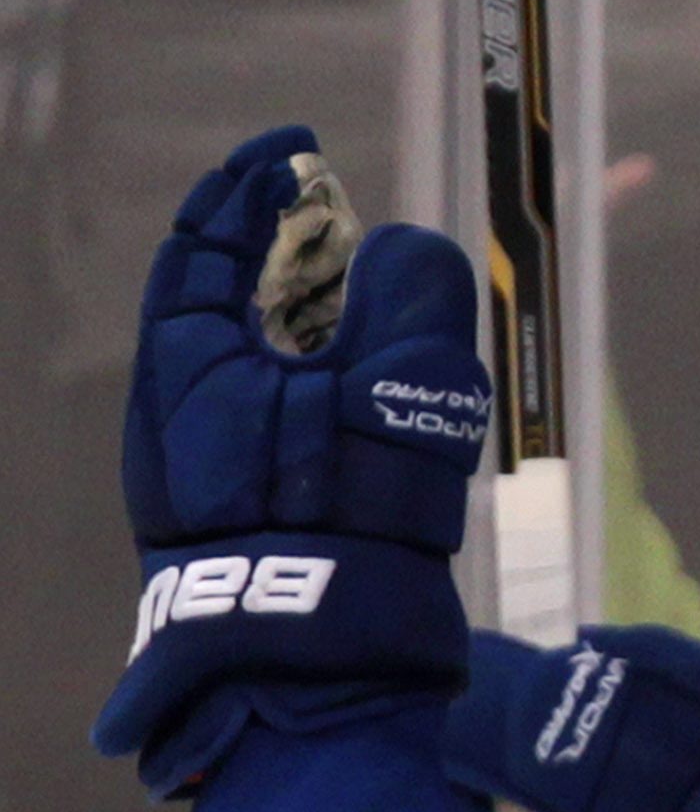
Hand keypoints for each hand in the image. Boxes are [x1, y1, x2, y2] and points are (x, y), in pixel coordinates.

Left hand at [95, 129, 491, 788]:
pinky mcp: (233, 517)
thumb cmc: (348, 519)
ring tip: (360, 312)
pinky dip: (302, 383)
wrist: (314, 663)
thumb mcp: (402, 390)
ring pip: (241, 361)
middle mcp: (174, 412)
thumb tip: (410, 248)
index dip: (250, 183)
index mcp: (187, 366)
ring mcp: (195, 470)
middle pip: (218, 298)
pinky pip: (260, 418)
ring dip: (299, 322)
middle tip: (342, 228)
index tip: (298, 149)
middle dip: (281, 251)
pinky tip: (354, 397)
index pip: (205, 241)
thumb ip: (413, 300)